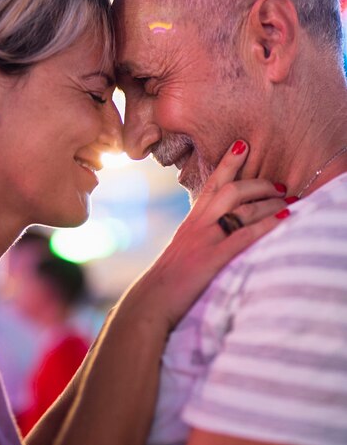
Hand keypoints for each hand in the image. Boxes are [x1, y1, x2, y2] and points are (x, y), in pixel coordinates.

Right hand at [123, 140, 288, 331]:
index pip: (210, 184)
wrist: (153, 300)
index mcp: (191, 222)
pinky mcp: (212, 259)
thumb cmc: (168, 280)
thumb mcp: (183, 250)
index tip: (243, 144)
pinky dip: (266, 225)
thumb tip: (219, 230)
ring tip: (290, 200)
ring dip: (269, 202)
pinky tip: (284, 218)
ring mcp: (204, 240)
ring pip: (240, 209)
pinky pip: (243, 236)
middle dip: (259, 183)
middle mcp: (197, 225)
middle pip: (230, 191)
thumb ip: (199, 236)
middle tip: (280, 185)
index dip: (228, 162)